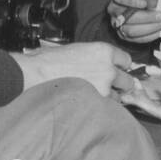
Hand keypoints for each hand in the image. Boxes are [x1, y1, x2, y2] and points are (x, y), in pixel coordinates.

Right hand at [11, 41, 134, 100]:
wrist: (32, 75)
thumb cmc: (47, 61)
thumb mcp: (75, 50)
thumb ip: (93, 58)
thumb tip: (98, 66)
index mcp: (104, 51)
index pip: (126, 61)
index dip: (119, 67)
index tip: (115, 71)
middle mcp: (109, 69)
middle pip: (128, 81)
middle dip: (119, 86)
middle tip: (107, 88)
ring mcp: (104, 88)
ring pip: (118, 98)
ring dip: (109, 99)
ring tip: (91, 99)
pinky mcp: (96, 104)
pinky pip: (105, 109)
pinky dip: (99, 109)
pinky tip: (87, 107)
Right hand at [106, 0, 160, 43]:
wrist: (137, 7)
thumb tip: (154, 4)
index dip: (132, 1)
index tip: (144, 3)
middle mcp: (114, 11)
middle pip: (127, 17)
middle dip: (146, 18)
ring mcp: (118, 25)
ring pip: (132, 31)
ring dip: (151, 28)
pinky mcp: (125, 36)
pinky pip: (138, 39)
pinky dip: (152, 35)